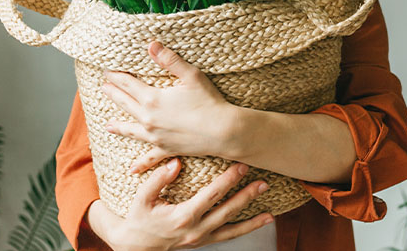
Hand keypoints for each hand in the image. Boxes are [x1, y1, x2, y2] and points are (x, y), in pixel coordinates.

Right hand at [87, 159, 273, 250]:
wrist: (136, 246)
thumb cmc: (139, 218)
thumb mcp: (142, 198)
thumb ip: (158, 179)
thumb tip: (176, 163)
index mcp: (183, 216)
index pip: (211, 196)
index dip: (227, 181)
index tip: (240, 166)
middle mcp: (196, 229)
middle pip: (227, 211)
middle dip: (246, 195)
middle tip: (262, 181)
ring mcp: (202, 238)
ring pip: (233, 228)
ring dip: (253, 217)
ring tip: (269, 207)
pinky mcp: (204, 241)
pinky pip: (230, 236)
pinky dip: (248, 229)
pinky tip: (264, 220)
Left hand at [103, 42, 238, 173]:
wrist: (223, 132)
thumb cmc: (209, 102)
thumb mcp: (191, 76)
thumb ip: (170, 60)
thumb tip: (151, 45)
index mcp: (152, 99)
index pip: (128, 84)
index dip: (116, 76)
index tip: (107, 71)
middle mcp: (149, 119)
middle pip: (126, 104)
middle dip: (113, 94)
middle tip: (103, 87)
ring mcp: (155, 136)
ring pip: (131, 130)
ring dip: (118, 127)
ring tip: (108, 125)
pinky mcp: (166, 149)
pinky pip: (149, 157)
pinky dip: (140, 163)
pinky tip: (132, 169)